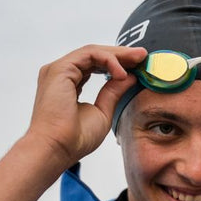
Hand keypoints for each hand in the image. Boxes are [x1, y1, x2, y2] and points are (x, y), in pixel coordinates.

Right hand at [25, 45, 147, 164]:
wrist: (57, 148)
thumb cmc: (75, 139)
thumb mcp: (102, 111)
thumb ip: (113, 92)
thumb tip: (130, 77)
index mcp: (67, 84)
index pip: (95, 66)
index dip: (117, 63)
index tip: (139, 65)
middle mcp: (61, 74)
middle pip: (95, 56)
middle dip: (121, 55)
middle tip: (143, 55)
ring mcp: (59, 70)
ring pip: (93, 52)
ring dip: (118, 54)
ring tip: (138, 59)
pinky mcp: (60, 69)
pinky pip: (89, 55)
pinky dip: (108, 60)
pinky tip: (122, 73)